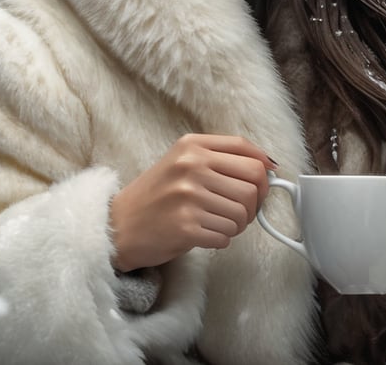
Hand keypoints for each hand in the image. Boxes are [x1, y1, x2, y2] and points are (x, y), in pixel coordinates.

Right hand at [109, 133, 274, 270]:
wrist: (118, 226)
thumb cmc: (155, 195)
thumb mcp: (182, 161)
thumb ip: (219, 158)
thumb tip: (267, 166)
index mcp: (192, 146)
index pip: (246, 150)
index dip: (263, 167)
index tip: (267, 179)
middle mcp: (191, 167)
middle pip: (252, 184)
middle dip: (255, 202)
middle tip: (244, 210)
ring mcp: (189, 197)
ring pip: (243, 214)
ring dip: (238, 225)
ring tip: (219, 223)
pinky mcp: (186, 227)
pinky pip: (226, 236)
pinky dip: (222, 239)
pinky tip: (205, 234)